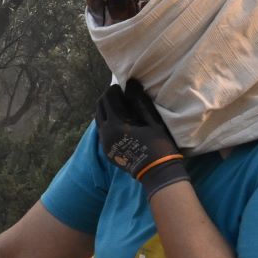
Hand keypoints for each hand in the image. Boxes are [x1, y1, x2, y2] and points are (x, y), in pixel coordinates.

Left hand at [94, 79, 188, 197]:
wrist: (158, 174)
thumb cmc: (159, 146)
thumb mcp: (153, 122)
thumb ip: (140, 102)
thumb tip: (131, 83)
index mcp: (115, 124)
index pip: (108, 99)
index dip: (114, 90)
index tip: (123, 86)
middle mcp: (105, 133)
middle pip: (99, 108)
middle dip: (108, 98)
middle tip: (120, 94)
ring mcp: (104, 144)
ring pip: (98, 120)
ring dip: (106, 110)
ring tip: (120, 107)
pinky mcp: (107, 151)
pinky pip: (101, 131)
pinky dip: (106, 122)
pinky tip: (118, 121)